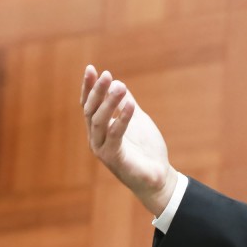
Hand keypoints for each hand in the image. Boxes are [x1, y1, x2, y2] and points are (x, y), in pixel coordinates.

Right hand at [81, 65, 176, 215]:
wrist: (158, 177)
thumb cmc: (146, 150)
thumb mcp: (137, 120)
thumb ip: (126, 105)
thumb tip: (120, 84)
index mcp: (100, 128)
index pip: (89, 104)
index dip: (89, 87)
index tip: (91, 68)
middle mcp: (96, 138)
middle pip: (91, 110)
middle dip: (97, 91)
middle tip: (106, 74)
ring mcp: (102, 149)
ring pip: (99, 121)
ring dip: (108, 102)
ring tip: (119, 85)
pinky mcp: (114, 158)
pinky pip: (115, 135)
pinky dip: (121, 118)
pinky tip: (129, 104)